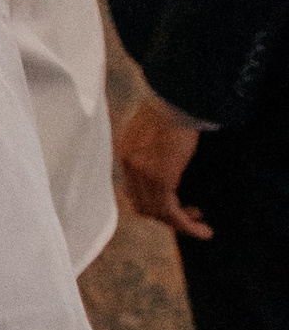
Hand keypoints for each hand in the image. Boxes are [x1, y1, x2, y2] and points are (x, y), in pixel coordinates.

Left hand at [115, 93, 211, 240]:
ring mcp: (142, 173)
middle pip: (142, 205)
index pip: (133, 190)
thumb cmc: (171, 108)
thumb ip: (150, 148)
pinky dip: (186, 225)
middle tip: (190, 213)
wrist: (176, 99)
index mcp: (125, 152)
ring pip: (157, 212)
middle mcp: (128, 165)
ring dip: (178, 223)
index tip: (174, 205)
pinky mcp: (161, 178)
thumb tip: (162, 161)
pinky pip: (171, 212)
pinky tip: (203, 230)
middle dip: (165, 215)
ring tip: (199, 223)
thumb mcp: (152, 128)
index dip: (153, 203)